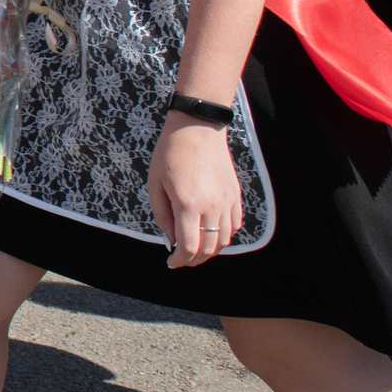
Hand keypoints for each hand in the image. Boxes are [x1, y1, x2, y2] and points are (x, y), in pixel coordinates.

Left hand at [147, 117, 243, 268]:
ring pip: (224, 240)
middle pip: (208, 249)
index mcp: (188, 204)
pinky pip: (234, 226)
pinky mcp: (236, 196)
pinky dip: (224, 236)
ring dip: (209, 251)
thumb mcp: (156, 184)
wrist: (197, 128)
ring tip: (195, 249)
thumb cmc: (170, 153)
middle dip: (194, 260)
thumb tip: (170, 241)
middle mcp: (211, 206)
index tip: (171, 263)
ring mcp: (227, 202)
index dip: (180, 261)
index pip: (188, 247)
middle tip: (181, 260)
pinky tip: (210, 234)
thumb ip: (162, 215)